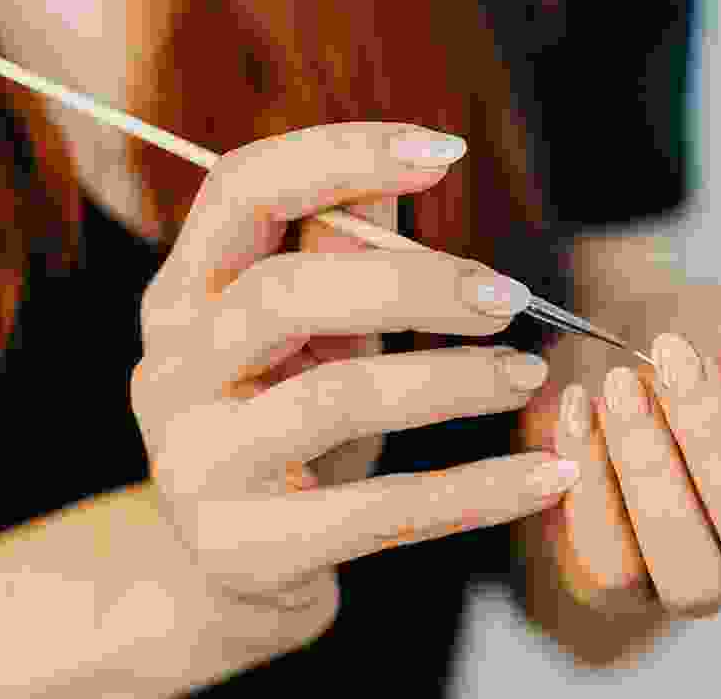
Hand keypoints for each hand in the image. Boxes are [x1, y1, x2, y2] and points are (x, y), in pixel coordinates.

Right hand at [129, 122, 579, 663]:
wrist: (235, 569)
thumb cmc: (287, 425)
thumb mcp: (310, 334)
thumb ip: (346, 252)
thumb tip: (413, 159)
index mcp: (183, 296)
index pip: (242, 191)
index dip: (341, 156)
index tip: (446, 150)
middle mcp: (170, 371)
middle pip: (287, 293)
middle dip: (416, 283)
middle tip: (513, 297)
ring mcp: (198, 465)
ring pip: (337, 398)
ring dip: (456, 380)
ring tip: (529, 375)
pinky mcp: (249, 550)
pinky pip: (382, 513)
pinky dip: (480, 492)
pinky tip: (550, 476)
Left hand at [521, 283, 720, 618]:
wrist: (616, 337)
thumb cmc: (717, 339)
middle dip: (715, 453)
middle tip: (675, 360)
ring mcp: (696, 577)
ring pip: (689, 576)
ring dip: (651, 473)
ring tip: (621, 384)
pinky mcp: (620, 576)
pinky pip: (608, 563)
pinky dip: (590, 483)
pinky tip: (581, 408)